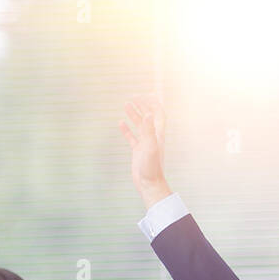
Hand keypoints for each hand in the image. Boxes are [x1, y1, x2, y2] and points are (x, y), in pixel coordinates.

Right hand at [120, 93, 171, 208]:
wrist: (149, 184)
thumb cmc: (151, 167)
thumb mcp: (150, 147)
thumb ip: (149, 130)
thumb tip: (147, 114)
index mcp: (158, 133)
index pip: (157, 112)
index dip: (152, 102)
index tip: (143, 95)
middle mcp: (153, 136)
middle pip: (148, 116)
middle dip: (142, 105)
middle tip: (133, 96)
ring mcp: (145, 143)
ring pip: (139, 125)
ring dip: (133, 114)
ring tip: (126, 104)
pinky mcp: (138, 151)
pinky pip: (132, 137)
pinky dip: (126, 129)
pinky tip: (120, 123)